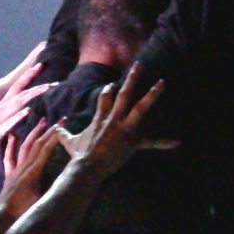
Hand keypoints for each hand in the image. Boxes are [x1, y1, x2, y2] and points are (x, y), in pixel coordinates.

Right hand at [0, 45, 52, 167]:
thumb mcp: (7, 130)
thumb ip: (16, 119)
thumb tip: (29, 111)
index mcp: (3, 110)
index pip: (17, 89)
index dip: (29, 76)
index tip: (42, 65)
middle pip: (18, 93)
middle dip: (33, 81)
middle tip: (48, 72)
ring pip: (14, 104)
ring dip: (30, 95)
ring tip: (45, 88)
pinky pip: (7, 125)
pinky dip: (16, 117)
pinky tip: (27, 111)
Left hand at [0, 119, 62, 217]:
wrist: (2, 218)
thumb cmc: (24, 213)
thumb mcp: (43, 201)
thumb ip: (55, 190)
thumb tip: (72, 182)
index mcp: (34, 172)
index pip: (46, 149)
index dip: (56, 136)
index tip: (65, 125)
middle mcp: (24, 167)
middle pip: (37, 144)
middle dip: (49, 130)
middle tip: (60, 119)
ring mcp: (16, 169)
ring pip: (24, 146)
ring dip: (33, 132)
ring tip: (41, 121)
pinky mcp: (9, 174)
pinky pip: (9, 156)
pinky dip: (11, 144)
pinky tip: (13, 135)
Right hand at [56, 66, 174, 176]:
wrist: (85, 168)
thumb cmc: (78, 155)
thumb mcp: (68, 142)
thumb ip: (62, 133)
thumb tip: (55, 128)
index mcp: (100, 118)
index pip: (105, 98)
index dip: (109, 90)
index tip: (113, 85)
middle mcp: (113, 120)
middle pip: (124, 94)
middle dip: (132, 79)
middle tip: (140, 65)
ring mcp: (124, 130)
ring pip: (139, 108)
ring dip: (151, 95)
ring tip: (161, 83)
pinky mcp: (132, 143)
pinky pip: (150, 143)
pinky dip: (164, 143)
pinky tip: (178, 142)